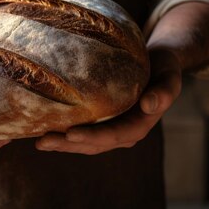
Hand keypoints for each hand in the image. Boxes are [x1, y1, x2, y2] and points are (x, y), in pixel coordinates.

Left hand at [35, 48, 181, 153]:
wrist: (160, 64)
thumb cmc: (164, 68)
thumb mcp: (170, 77)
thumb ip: (165, 92)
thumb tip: (149, 105)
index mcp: (139, 126)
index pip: (113, 135)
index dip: (91, 137)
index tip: (70, 133)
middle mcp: (124, 132)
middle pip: (93, 144)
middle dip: (67, 144)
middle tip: (42, 141)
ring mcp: (111, 129)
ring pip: (83, 142)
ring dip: (61, 143)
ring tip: (38, 141)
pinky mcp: (101, 121)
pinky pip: (80, 130)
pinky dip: (63, 133)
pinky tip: (42, 128)